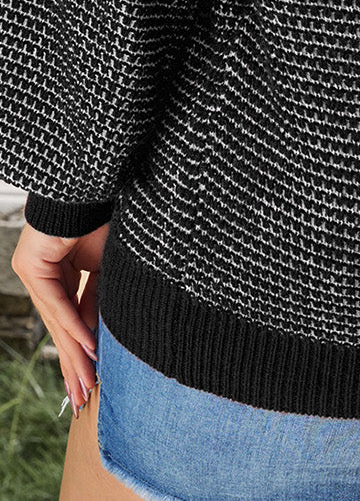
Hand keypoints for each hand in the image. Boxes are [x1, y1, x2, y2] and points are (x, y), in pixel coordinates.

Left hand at [10, 219, 108, 412]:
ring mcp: (32, 272)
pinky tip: (86, 347)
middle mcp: (40, 277)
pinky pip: (56, 302)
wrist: (93, 187)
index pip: (66, 323)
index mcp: (56, 276)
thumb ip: (95, 299)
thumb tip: (95, 335)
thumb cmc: (102, 219)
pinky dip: (73, 324)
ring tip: (85, 382)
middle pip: (58, 329)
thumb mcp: (104, 268)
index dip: (78, 352)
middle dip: (72, 364)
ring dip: (74, 353)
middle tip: (81, 396)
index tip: (89, 380)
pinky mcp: (31, 267)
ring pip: (55, 321)